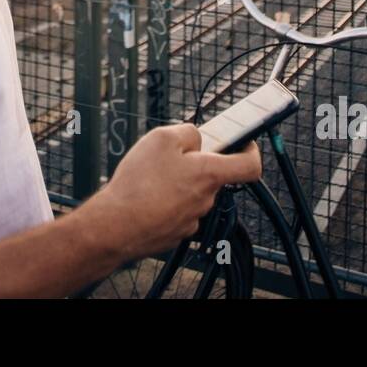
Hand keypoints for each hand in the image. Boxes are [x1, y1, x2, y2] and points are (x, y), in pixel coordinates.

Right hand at [82, 123, 261, 260]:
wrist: (115, 226)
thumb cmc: (139, 183)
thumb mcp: (162, 138)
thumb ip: (187, 133)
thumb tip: (196, 139)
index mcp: (209, 174)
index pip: (250, 166)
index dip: (251, 151)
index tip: (243, 143)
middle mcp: (206, 200)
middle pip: (211, 176)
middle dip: (195, 164)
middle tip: (169, 156)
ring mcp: (191, 220)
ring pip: (191, 193)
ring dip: (177, 183)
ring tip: (149, 178)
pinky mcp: (174, 233)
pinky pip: (175, 211)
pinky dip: (164, 202)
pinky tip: (144, 198)